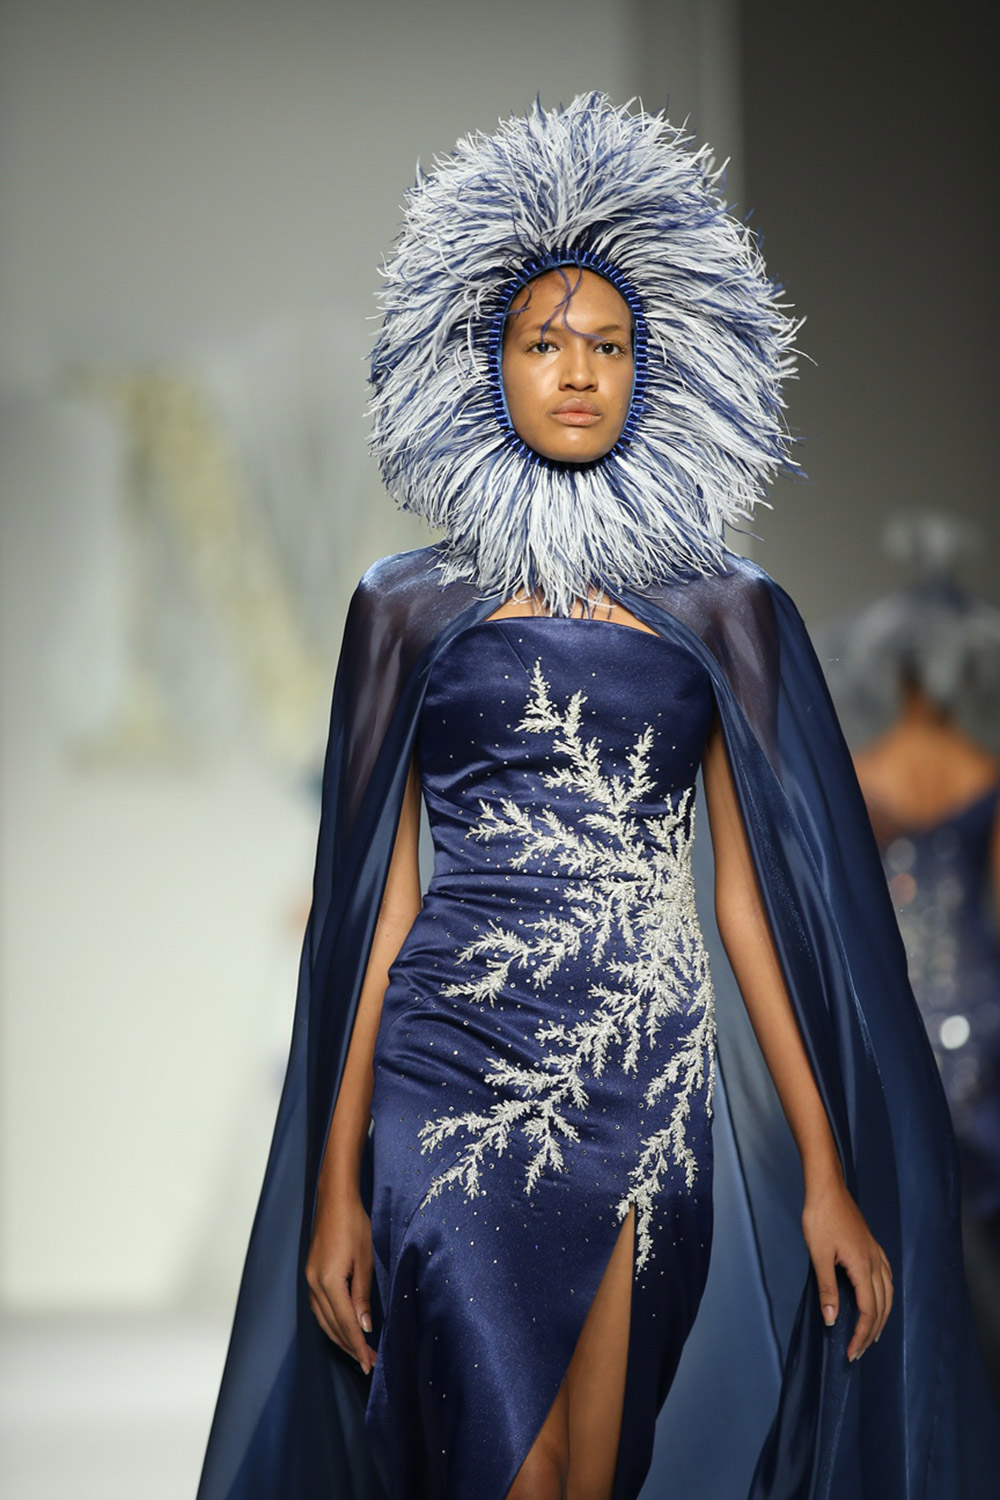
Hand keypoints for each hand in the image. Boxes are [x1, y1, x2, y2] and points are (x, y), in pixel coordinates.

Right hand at [305, 1186, 375, 1374]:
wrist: (335, 1201)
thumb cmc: (354, 1225)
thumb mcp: (365, 1260)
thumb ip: (363, 1295)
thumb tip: (365, 1327)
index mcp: (329, 1282)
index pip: (346, 1323)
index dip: (358, 1346)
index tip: (369, 1363)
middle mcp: (314, 1285)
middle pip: (331, 1326)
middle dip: (350, 1347)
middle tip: (368, 1363)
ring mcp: (310, 1280)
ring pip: (323, 1320)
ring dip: (339, 1338)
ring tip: (357, 1352)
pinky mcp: (311, 1275)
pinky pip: (319, 1308)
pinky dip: (331, 1323)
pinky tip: (342, 1329)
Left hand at [801, 1177, 892, 1361]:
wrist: (827, 1188)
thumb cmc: (820, 1217)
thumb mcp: (819, 1255)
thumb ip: (827, 1289)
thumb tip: (832, 1320)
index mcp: (863, 1266)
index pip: (868, 1310)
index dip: (861, 1334)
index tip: (851, 1352)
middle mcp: (875, 1262)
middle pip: (881, 1306)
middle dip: (871, 1332)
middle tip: (858, 1351)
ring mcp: (876, 1253)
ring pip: (887, 1294)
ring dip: (880, 1316)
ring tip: (871, 1333)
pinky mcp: (872, 1246)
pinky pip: (886, 1278)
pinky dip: (885, 1296)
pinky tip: (879, 1299)